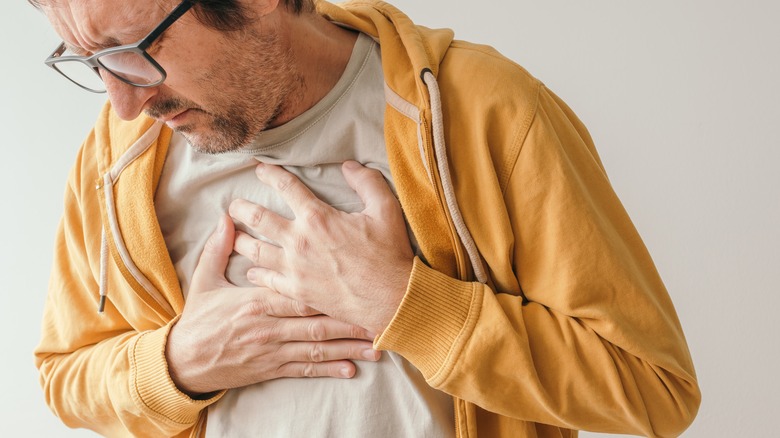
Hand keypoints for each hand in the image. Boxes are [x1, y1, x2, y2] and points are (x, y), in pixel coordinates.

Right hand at [165, 215, 379, 396]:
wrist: (184, 363)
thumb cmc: (199, 319)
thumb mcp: (204, 280)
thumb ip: (218, 249)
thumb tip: (226, 219)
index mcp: (257, 301)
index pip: (297, 288)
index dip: (326, 283)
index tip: (352, 275)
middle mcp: (270, 327)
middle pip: (316, 320)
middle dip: (349, 318)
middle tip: (378, 313)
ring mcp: (273, 350)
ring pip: (318, 347)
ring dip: (348, 346)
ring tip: (376, 344)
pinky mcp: (273, 369)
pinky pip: (306, 369)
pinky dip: (329, 368)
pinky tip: (351, 368)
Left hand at [229, 161, 413, 333]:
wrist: (390, 298)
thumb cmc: (389, 254)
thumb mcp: (386, 209)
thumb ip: (367, 182)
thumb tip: (349, 166)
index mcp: (318, 217)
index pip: (286, 187)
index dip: (270, 174)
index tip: (259, 169)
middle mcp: (299, 240)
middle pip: (258, 218)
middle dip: (242, 208)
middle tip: (234, 205)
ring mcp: (295, 268)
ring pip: (255, 250)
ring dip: (241, 240)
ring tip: (234, 235)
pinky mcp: (296, 292)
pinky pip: (267, 280)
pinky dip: (255, 273)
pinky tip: (252, 271)